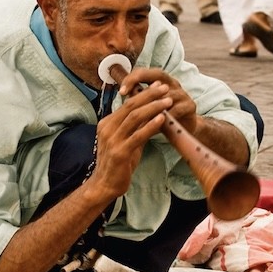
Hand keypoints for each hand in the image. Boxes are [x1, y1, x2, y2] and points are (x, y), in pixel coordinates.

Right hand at [89, 79, 172, 198]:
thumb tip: (152, 114)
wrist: (104, 185)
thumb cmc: (117, 164)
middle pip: (131, 106)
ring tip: (168, 101)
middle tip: (165, 88)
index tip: (158, 86)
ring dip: (153, 107)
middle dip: (150, 95)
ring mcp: (112, 140)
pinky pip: (137, 135)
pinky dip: (150, 125)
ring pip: (134, 117)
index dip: (144, 93)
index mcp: (107, 123)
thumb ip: (135, 128)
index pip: (127, 103)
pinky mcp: (120, 152)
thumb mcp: (125, 141)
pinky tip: (162, 118)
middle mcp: (107, 128)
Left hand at [116, 66, 198, 135]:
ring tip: (140, 115)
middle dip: (142, 83)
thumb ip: (137, 100)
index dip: (132, 78)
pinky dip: (166, 116)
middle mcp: (172, 83)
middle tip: (128, 97)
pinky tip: (156, 123)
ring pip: (167, 95)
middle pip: (158, 76)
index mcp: (161, 80)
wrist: (182, 130)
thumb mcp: (148, 108)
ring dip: (153, 105)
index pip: (145, 72)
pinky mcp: (190, 106)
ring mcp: (182, 94)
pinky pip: (177, 109)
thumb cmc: (161, 117)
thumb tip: (121, 94)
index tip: (121, 92)